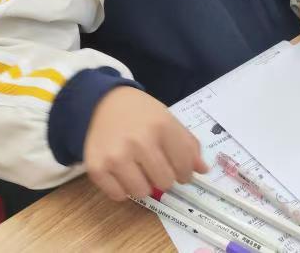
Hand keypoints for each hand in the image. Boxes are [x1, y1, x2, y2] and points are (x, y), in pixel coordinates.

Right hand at [84, 86, 208, 200]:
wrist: (102, 103)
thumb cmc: (140, 113)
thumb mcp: (168, 120)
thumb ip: (188, 145)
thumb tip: (203, 170)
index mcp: (162, 126)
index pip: (184, 166)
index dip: (185, 173)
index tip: (180, 170)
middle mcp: (139, 142)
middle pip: (164, 182)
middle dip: (164, 178)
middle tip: (157, 167)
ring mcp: (116, 156)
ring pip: (142, 192)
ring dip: (143, 185)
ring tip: (139, 169)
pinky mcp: (96, 168)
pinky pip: (118, 195)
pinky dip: (123, 189)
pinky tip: (123, 173)